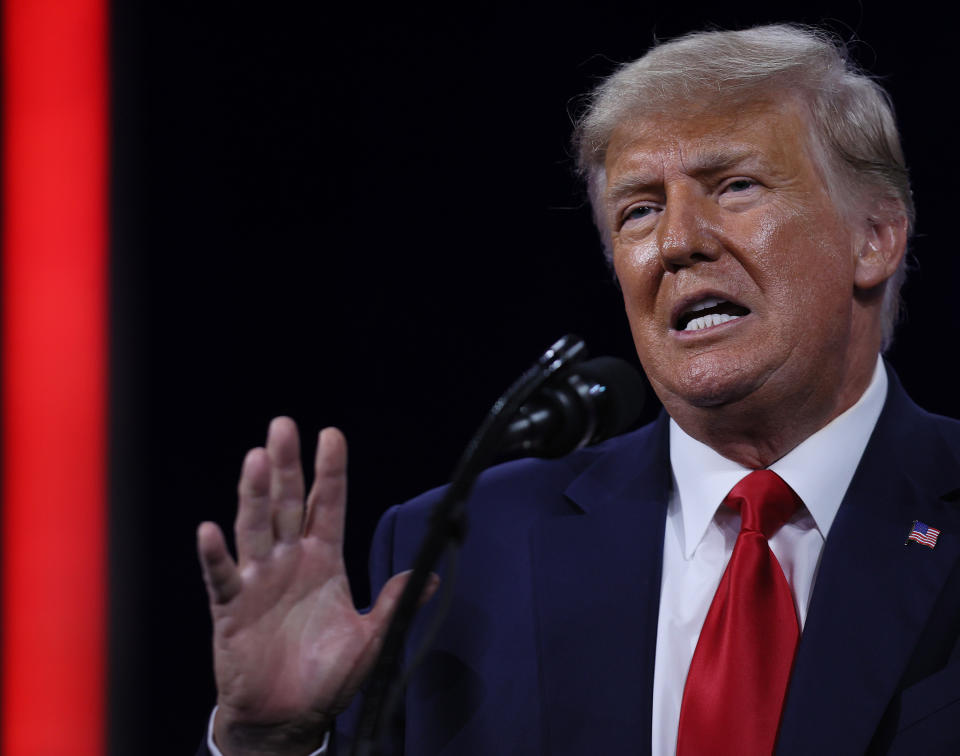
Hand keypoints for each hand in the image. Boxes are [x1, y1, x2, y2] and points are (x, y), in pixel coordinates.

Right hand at [197, 418, 433, 754]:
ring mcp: (258, 580)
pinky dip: (215, 555)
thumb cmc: (327, 677)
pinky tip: (209, 531)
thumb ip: (393, 603)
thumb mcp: (370, 638)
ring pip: (254, 527)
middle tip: (283, 425)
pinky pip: (222, 577)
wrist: (289, 718)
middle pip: (285, 503)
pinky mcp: (231, 608)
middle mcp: (289, 561)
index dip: (330, 471)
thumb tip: (433, 576)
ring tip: (256, 458)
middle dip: (286, 465)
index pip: (326, 505)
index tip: (331, 434)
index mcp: (323, 560)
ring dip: (253, 495)